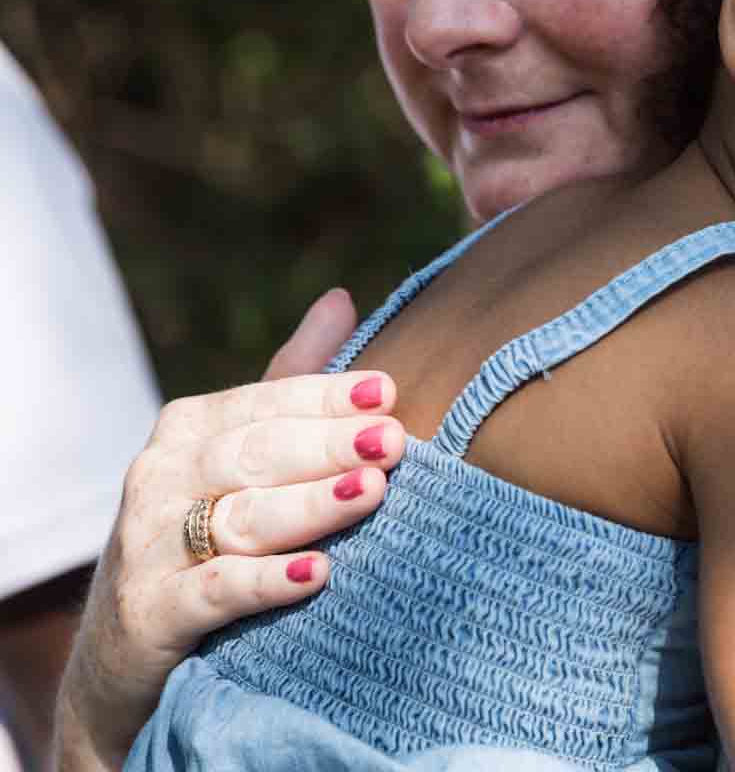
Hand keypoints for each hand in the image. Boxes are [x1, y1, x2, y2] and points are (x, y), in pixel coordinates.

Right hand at [55, 289, 401, 769]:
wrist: (128, 649)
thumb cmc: (205, 531)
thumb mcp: (240, 452)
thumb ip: (290, 380)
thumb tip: (342, 299)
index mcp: (190, 427)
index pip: (267, 401)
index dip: (327, 397)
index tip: (389, 392)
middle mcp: (161, 476)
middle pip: (255, 454)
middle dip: (327, 445)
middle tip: (391, 442)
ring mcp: (150, 545)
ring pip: (240, 517)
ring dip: (309, 504)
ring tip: (369, 491)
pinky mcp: (151, 612)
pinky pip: (213, 591)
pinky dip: (263, 582)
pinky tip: (315, 575)